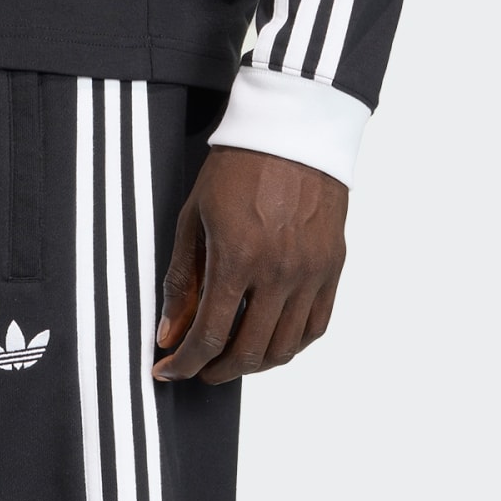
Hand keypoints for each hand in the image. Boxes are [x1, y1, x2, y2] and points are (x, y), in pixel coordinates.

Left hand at [154, 148, 347, 384]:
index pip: (208, 337)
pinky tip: (269, 340)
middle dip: (216, 371)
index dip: (184, 364)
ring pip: (283, 349)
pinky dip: (289, 346)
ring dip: (252, 365)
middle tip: (199, 368)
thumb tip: (168, 334)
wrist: (294, 129)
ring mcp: (310, 272)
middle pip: (248, 353)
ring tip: (232, 356)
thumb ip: (180, 281)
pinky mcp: (332, 267)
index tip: (168, 370)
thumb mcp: (193, 219)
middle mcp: (278, 272)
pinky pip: (314, 327)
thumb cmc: (238, 167)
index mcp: (237, 258)